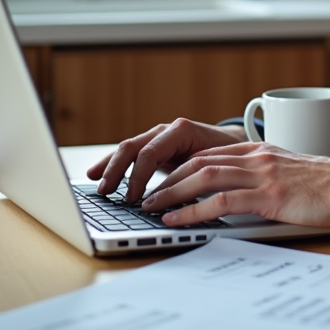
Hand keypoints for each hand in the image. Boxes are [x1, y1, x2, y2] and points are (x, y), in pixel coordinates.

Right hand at [85, 119, 248, 202]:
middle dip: (116, 170)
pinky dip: (113, 164)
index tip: (132, 198)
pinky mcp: (153, 147)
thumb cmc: (228, 154)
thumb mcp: (217, 164)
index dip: (138, 176)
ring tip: (96, 184)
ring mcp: (157, 137)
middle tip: (106, 192)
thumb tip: (180, 199)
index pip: (151, 152)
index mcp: (181, 131)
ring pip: (127, 149)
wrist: (234, 143)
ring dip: (110, 167)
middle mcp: (166, 131)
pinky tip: (96, 174)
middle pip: (133, 147)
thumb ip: (198, 176)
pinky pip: (130, 155)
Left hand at [140, 141, 329, 227]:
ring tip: (153, 206)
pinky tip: (179, 219)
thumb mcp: (287, 172)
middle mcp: (256, 158)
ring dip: (173, 193)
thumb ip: (262, 175)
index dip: (181, 168)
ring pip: (204, 178)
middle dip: (169, 179)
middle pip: (200, 163)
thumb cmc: (323, 186)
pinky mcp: (268, 195)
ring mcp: (261, 175)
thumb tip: (238, 192)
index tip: (163, 182)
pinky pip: (221, 201)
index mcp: (259, 151)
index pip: (209, 155)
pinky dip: (193, 210)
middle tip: (147, 195)